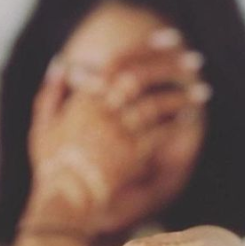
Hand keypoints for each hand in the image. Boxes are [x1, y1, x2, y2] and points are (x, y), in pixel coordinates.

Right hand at [27, 45, 206, 233]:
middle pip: (140, 78)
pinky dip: (176, 123)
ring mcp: (118, 132)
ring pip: (155, 104)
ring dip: (181, 96)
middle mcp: (102, 111)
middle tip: (194, 61)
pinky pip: (160, 133)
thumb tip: (61, 65)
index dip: (144, 53)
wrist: (65, 199)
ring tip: (202, 92)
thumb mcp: (42, 127)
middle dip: (170, 67)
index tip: (163, 46)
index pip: (116, 64)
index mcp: (81, 100)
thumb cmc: (52, 167)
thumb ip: (50, 94)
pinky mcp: (132, 154)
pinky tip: (189, 117)